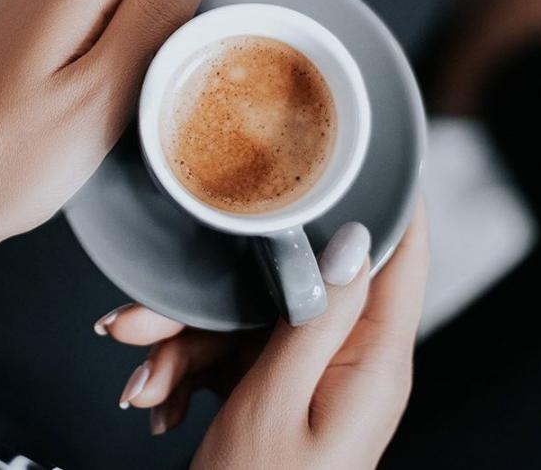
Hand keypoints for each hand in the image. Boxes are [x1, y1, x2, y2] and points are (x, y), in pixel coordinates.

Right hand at [102, 203, 429, 468]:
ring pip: (251, 321)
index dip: (387, 192)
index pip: (400, 255)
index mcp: (375, 364)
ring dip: (185, 347)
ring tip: (140, 381)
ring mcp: (318, 380)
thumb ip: (312, 316)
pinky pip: (236, 356)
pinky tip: (155, 403)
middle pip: (296, 288)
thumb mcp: (277, 404)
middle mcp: (354, 365)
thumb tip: (353, 239)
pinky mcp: (284, 396)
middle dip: (213, 300)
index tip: (366, 137)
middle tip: (142, 322)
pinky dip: (189, 374)